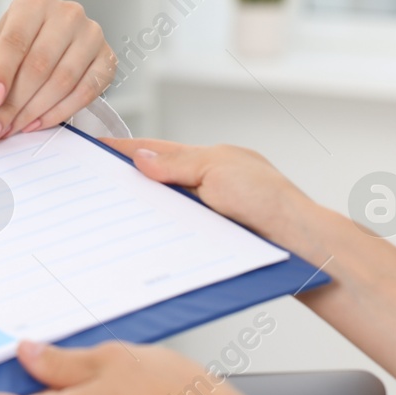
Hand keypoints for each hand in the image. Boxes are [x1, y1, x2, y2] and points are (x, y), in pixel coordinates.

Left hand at [0, 0, 116, 142]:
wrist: (59, 37)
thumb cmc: (25, 40)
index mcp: (35, 2)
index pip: (15, 40)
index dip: (2, 73)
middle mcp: (67, 14)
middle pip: (39, 65)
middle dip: (15, 102)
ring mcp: (92, 35)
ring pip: (62, 81)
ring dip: (35, 111)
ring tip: (14, 127)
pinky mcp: (107, 58)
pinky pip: (85, 92)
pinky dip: (59, 112)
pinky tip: (38, 122)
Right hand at [100, 138, 314, 253]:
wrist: (300, 245)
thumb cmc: (271, 201)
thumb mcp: (218, 170)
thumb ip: (176, 165)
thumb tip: (141, 159)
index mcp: (207, 159)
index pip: (156, 150)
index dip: (125, 149)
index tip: (96, 149)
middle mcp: (205, 185)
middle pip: (155, 182)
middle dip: (127, 183)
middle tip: (96, 187)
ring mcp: (207, 213)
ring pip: (162, 211)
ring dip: (142, 214)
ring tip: (113, 216)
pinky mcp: (209, 240)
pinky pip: (173, 235)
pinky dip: (157, 236)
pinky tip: (142, 242)